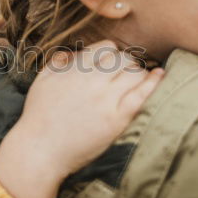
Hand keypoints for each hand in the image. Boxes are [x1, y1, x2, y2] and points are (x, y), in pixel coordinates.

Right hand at [0, 41, 163, 197]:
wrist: (41, 150)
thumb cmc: (38, 116)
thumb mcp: (42, 80)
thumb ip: (58, 61)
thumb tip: (75, 53)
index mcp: (75, 69)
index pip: (105, 47)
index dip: (111, 54)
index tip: (110, 64)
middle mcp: (92, 80)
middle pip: (123, 58)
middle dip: (126, 63)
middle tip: (124, 74)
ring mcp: (106, 99)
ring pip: (135, 72)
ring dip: (138, 73)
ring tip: (136, 81)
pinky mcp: (117, 119)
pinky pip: (142, 94)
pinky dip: (153, 83)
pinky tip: (159, 75)